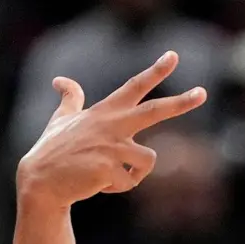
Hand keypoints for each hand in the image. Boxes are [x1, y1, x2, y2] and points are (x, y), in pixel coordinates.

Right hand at [16, 51, 205, 207]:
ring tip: (108, 174)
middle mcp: (112, 124)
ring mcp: (111, 146)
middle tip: (203, 93)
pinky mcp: (109, 169)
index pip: (134, 87)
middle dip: (181, 102)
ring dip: (134, 173)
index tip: (172, 56)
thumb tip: (60, 80)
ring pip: (149, 160)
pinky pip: (130, 182)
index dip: (155, 71)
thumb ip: (69, 99)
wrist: (42, 180)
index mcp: (105, 112)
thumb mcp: (61, 120)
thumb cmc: (53, 150)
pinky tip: (97, 184)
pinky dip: (117, 188)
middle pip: (154, 111)